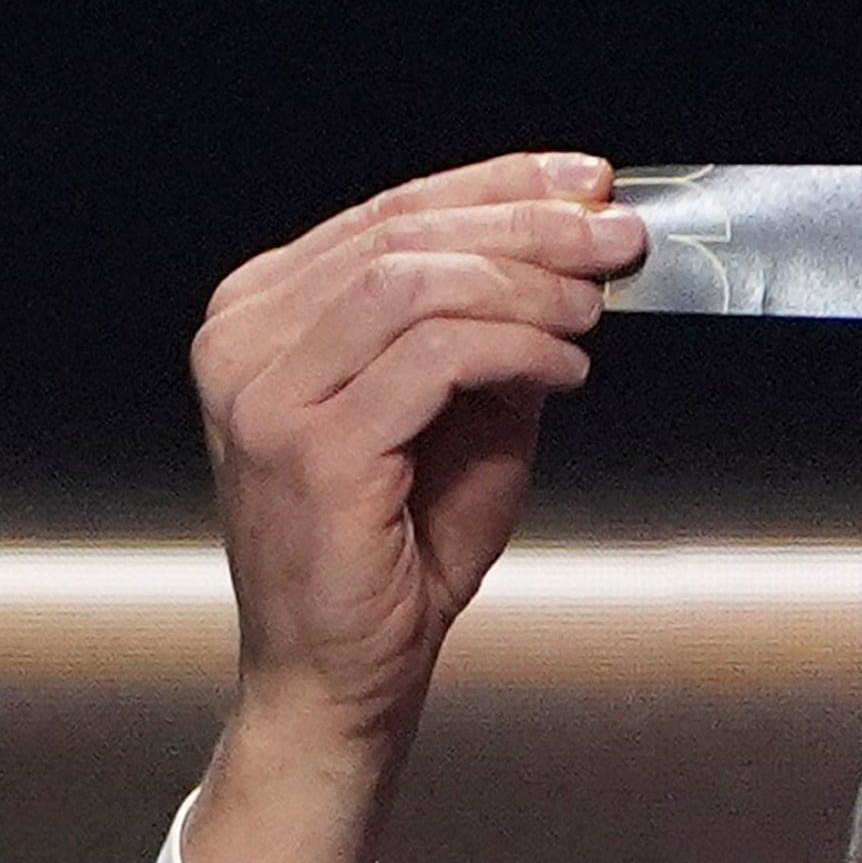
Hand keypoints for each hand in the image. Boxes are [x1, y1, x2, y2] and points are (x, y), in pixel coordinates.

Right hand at [183, 152, 644, 862]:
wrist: (341, 678)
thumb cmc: (391, 562)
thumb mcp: (459, 421)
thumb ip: (492, 337)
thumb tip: (570, 261)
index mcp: (262, 315)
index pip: (389, 215)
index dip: (498, 186)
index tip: (586, 184)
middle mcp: (244, 341)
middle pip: (405, 236)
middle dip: (528, 226)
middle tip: (617, 236)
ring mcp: (265, 393)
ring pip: (418, 285)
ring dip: (528, 286)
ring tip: (596, 308)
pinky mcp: (310, 447)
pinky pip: (434, 359)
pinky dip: (516, 350)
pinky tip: (566, 369)